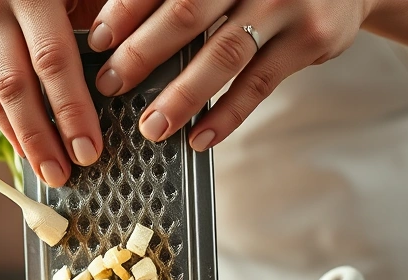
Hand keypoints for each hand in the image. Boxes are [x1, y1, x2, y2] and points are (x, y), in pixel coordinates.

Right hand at [0, 0, 103, 187]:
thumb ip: (106, 33)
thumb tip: (121, 91)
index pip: (53, 60)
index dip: (71, 110)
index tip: (89, 150)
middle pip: (16, 86)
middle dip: (42, 137)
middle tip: (64, 174)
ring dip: (24, 141)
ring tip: (49, 172)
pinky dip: (9, 127)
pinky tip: (30, 150)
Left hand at [88, 0, 373, 149]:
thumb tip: (116, 27)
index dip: (126, 10)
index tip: (97, 40)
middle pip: (185, 14)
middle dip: (142, 53)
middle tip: (111, 84)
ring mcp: (284, 4)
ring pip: (222, 55)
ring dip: (181, 96)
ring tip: (151, 127)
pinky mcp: (310, 39)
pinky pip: (259, 85)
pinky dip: (226, 115)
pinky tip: (200, 137)